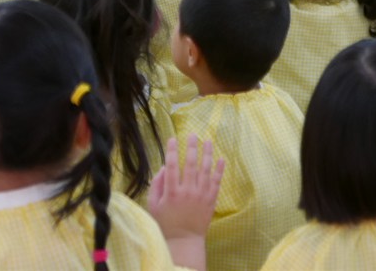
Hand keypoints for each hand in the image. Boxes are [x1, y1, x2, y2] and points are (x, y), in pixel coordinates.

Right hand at [148, 135, 224, 270]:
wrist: (184, 240)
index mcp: (172, 192)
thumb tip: (163, 167)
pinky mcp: (211, 200)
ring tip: (208, 140)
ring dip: (207, 153)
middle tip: (193, 134)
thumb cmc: (166, 222)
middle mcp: (187, 191)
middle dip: (192, 147)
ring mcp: (201, 195)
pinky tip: (221, 158)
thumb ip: (156, 185)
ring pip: (205, 170)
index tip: (172, 138)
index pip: (172, 166)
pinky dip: (219, 169)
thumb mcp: (153, 205)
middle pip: (191, 164)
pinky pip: (216, 182)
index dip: (172, 151)